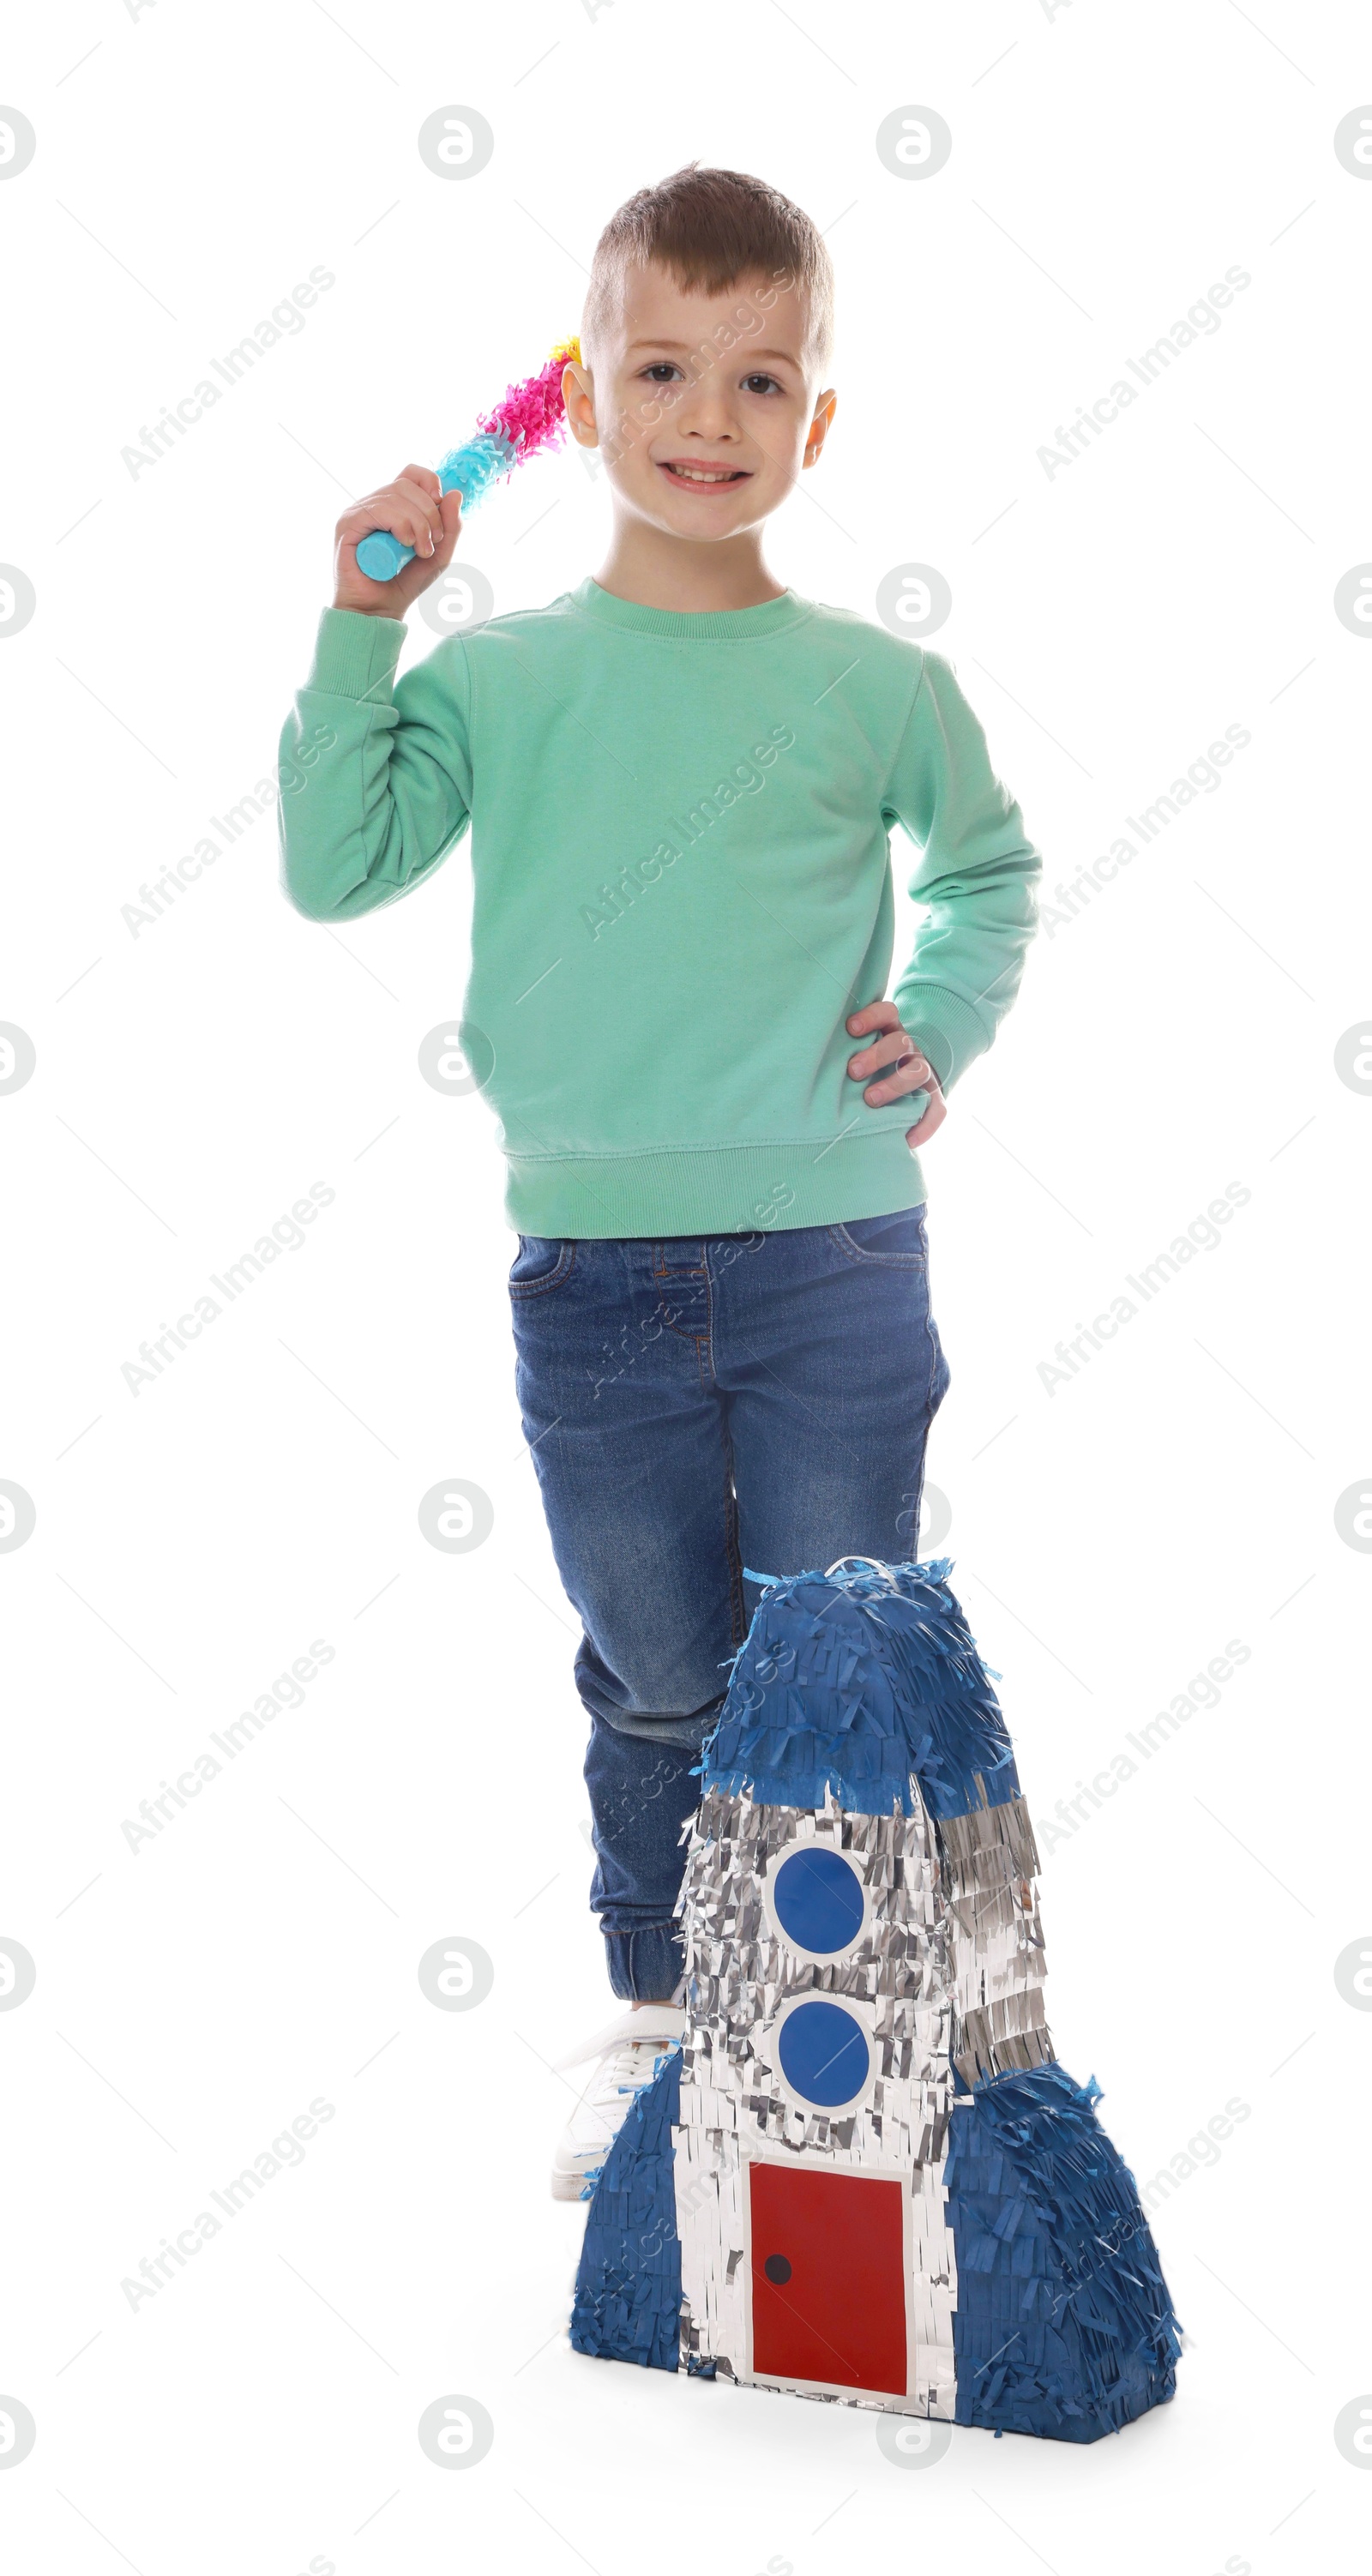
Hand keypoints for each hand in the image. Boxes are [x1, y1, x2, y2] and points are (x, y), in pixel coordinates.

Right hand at [332, 464, 463, 618]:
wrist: (379, 610)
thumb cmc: (404, 583)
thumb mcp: (438, 555)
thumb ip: (450, 527)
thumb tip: (455, 493)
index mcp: (392, 505)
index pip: (410, 474)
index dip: (429, 482)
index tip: (440, 504)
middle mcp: (373, 504)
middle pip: (406, 485)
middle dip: (430, 513)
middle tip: (433, 543)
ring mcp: (358, 512)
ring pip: (395, 496)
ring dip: (418, 523)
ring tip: (420, 551)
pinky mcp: (348, 524)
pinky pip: (379, 509)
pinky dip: (400, 525)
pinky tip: (405, 545)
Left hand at [846, 1000, 946, 1148]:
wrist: (900, 1085)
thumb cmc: (865, 1068)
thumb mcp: (855, 1052)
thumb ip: (839, 1051)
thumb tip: (804, 1061)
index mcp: (888, 1032)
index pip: (887, 1013)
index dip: (872, 1017)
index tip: (851, 1028)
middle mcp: (908, 1049)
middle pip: (900, 1042)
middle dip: (877, 1055)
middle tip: (853, 1071)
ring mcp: (921, 1071)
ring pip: (917, 1072)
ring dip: (894, 1084)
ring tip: (870, 1100)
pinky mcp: (932, 1097)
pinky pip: (937, 1110)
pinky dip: (925, 1126)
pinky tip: (908, 1140)